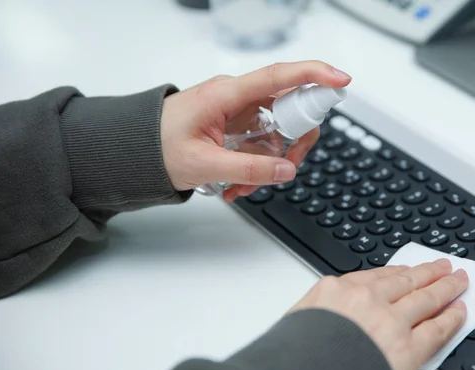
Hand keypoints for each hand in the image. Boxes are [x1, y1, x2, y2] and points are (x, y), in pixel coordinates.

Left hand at [160, 61, 351, 201]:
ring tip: (242, 189)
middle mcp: (237, 98)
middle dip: (294, 142)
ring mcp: (238, 112)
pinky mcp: (235, 126)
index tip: (341, 80)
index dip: (314, 75)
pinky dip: (257, 166)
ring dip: (270, 163)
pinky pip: (261, 143)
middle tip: (287, 168)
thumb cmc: (156, 148)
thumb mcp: (203, 165)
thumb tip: (287, 170)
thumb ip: (248, 169)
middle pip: (289, 108)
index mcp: (226, 95)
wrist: (132, 151)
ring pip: (277, 131)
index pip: (278, 77)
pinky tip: (236, 186)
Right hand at [289, 259, 467, 369]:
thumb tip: (332, 314)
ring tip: (458, 280)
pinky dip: (451, 318)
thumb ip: (323, 310)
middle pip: (406, 281)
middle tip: (442, 266)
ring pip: (426, 298)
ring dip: (446, 287)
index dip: (398, 272)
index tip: (408, 270)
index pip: (376, 276)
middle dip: (427, 273)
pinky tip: (460, 311)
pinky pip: (436, 329)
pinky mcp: (406, 349)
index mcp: (337, 289)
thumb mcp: (298, 321)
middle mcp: (366, 299)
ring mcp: (389, 322)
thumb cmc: (294, 358)